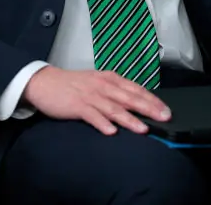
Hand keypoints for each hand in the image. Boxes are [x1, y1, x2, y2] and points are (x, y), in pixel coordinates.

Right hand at [22, 66, 170, 135]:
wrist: (44, 82)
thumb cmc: (71, 85)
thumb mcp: (96, 83)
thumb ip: (114, 92)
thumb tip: (136, 104)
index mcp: (108, 79)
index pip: (135, 89)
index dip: (152, 99)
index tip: (166, 110)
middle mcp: (101, 85)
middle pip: (128, 98)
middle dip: (148, 108)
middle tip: (163, 118)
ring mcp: (89, 95)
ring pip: (113, 108)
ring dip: (128, 119)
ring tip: (142, 129)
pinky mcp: (76, 105)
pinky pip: (91, 115)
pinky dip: (102, 123)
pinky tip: (111, 131)